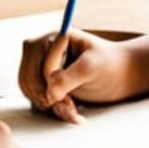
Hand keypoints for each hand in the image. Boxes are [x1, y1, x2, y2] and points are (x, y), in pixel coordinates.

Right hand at [18, 29, 135, 122]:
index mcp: (56, 38)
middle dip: (47, 95)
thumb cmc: (110, 66)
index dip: (51, 84)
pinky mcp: (43, 79)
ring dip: (47, 103)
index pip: (42, 64)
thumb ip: (69, 78)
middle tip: (69, 106)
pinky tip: (67, 109)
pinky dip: (48, 107)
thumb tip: (49, 92)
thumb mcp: (92, 68)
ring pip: (28, 87)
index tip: (68, 98)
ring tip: (71, 108)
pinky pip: (33, 95)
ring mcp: (42, 64)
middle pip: (28, 75)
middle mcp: (45, 49)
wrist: (120, 76)